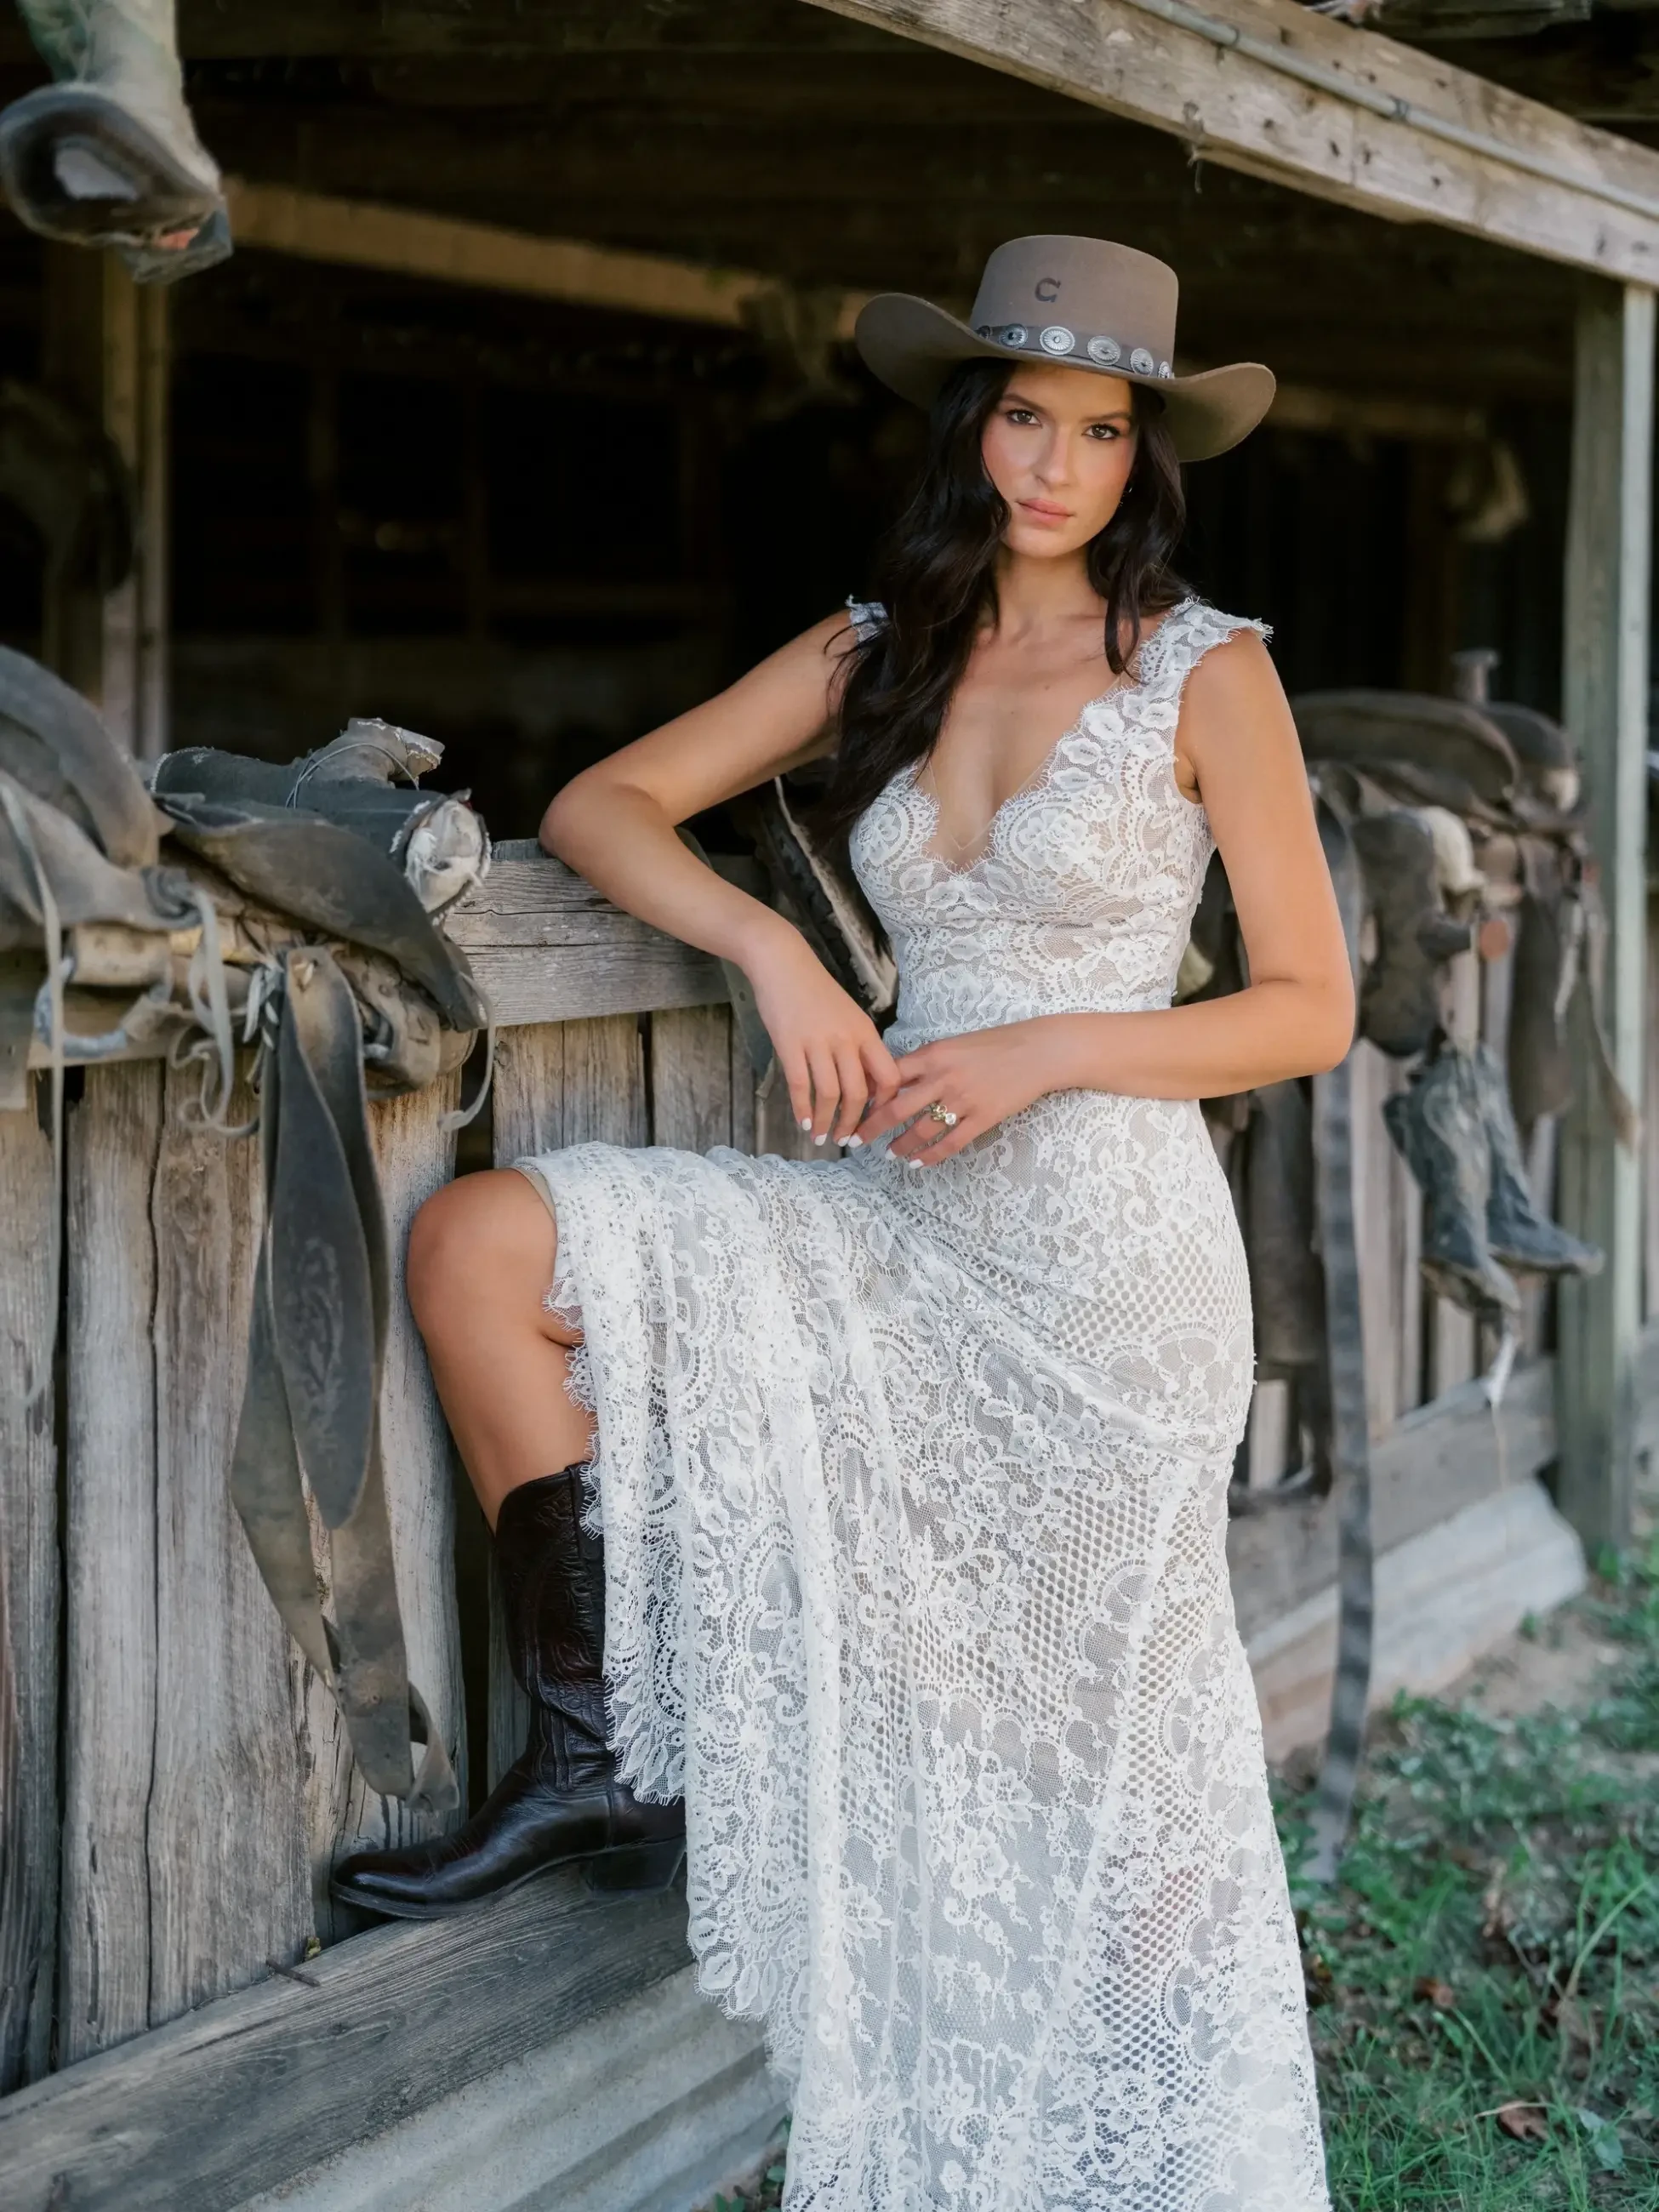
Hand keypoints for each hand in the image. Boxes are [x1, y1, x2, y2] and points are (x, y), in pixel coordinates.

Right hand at [744, 921, 902, 1143]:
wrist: (783, 962)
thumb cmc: (815, 990)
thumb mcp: (848, 1015)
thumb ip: (858, 1046)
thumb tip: (866, 1083)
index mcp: (865, 1032)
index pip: (888, 1077)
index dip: (884, 1104)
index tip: (874, 1120)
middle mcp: (846, 1039)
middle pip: (859, 1092)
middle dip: (854, 1123)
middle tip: (847, 1140)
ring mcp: (817, 1042)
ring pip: (830, 1094)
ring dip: (827, 1122)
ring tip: (822, 1138)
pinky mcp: (790, 1044)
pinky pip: (800, 1085)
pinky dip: (803, 1109)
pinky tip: (803, 1122)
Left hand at [852, 1020, 1063, 1163]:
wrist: (1037, 1052)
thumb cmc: (995, 1044)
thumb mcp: (954, 1043)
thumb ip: (926, 1060)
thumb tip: (895, 1078)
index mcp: (933, 1054)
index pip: (890, 1076)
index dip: (869, 1095)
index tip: (853, 1107)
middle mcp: (943, 1078)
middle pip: (896, 1108)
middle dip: (870, 1127)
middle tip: (853, 1141)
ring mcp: (963, 1100)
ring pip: (921, 1130)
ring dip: (900, 1145)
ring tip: (889, 1154)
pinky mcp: (982, 1118)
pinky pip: (950, 1143)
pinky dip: (930, 1156)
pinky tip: (917, 1163)